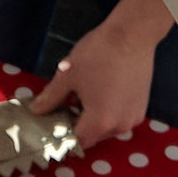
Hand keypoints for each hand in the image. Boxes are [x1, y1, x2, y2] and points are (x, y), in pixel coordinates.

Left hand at [32, 15, 156, 148]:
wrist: (132, 34)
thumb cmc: (97, 54)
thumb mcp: (67, 76)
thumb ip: (51, 98)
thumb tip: (36, 110)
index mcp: (100, 122)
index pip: (76, 142)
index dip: (61, 135)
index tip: (51, 123)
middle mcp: (119, 126)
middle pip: (92, 136)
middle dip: (76, 124)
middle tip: (63, 105)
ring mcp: (133, 118)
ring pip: (106, 128)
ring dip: (92, 118)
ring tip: (81, 95)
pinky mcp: (141, 107)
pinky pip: (118, 118)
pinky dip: (107, 112)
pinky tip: (99, 92)